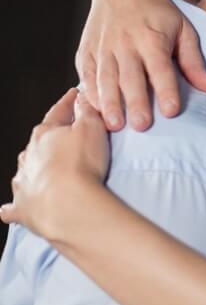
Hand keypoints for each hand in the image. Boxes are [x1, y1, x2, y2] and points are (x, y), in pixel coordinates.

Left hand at [1, 90, 109, 239]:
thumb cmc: (80, 165)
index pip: (57, 113)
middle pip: (39, 142)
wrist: (67, 203)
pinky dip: (15, 206)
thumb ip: (87, 111)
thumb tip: (83, 98)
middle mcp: (28, 156)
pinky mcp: (23, 207)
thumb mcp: (92, 128)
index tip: (74, 97)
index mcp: (44, 134)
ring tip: (47, 172)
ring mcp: (24, 181)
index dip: (68, 104)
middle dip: (50, 140)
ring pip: (25, 171)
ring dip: (34, 169)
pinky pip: (14, 206)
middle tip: (65, 140)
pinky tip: (14, 207)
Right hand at [76, 0, 205, 131]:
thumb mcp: (184, 29)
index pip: (161, 68)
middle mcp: (126, 43)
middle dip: (136, 102)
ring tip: (116, 125)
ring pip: (106, 78)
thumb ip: (195, 62)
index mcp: (153, 38)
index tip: (172, 111)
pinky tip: (97, 111)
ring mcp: (103, 47)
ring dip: (110, 103)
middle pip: (131, 77)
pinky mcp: (87, 50)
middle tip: (142, 126)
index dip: (166, 90)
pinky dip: (90, 92)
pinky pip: (87, 73)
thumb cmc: (160, 12)